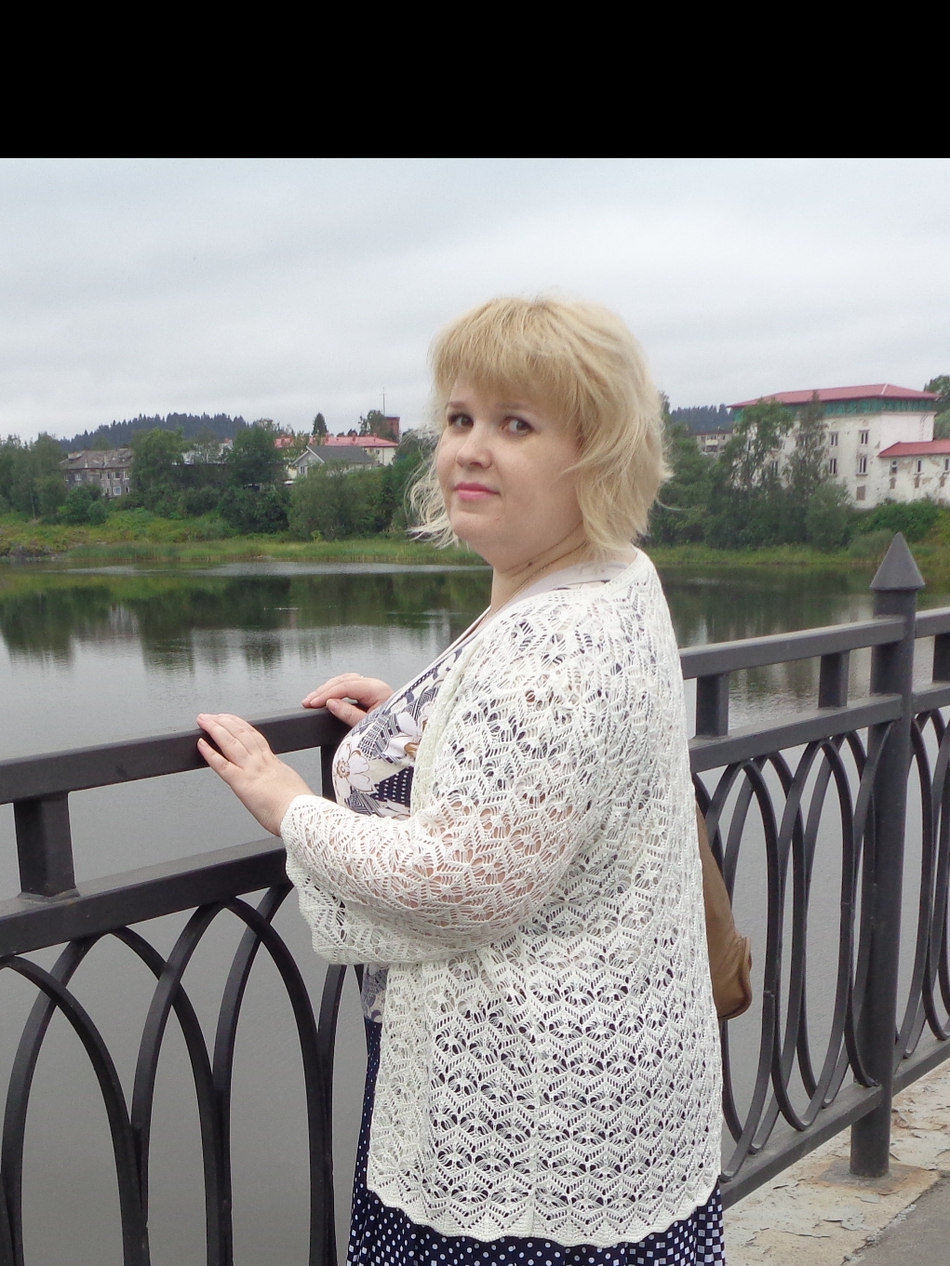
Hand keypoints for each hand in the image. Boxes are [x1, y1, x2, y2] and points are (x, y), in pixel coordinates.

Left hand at [197, 713, 312, 835]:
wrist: (301, 814)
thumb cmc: (299, 807)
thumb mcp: (292, 784)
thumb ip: (281, 779)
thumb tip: (280, 782)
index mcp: (273, 763)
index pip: (255, 737)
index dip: (241, 725)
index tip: (232, 719)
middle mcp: (261, 762)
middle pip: (241, 734)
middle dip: (225, 722)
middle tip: (212, 715)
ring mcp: (250, 770)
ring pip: (230, 742)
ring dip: (215, 729)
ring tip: (204, 721)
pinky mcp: (241, 783)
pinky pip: (222, 765)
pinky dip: (210, 753)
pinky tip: (201, 744)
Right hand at [301, 674, 393, 726]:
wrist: (407, 739)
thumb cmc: (394, 732)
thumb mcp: (369, 726)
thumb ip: (349, 714)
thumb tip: (331, 704)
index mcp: (378, 690)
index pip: (346, 686)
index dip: (327, 694)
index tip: (313, 703)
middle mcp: (376, 686)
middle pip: (344, 680)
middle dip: (323, 690)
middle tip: (308, 701)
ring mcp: (373, 688)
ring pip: (345, 681)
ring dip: (327, 689)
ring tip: (313, 699)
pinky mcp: (370, 694)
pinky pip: (349, 686)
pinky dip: (335, 691)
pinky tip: (326, 697)